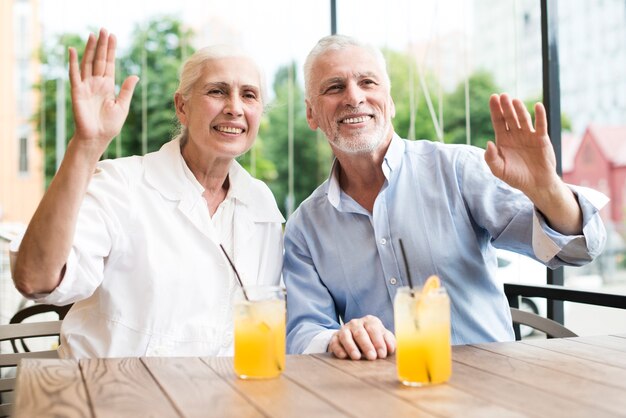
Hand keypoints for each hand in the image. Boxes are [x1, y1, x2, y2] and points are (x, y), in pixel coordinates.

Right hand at [68, 28, 138, 153]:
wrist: (97, 138)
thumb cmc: (109, 126)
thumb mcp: (122, 106)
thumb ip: (126, 90)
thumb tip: (135, 75)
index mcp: (107, 86)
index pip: (109, 64)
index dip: (111, 51)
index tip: (113, 36)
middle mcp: (96, 83)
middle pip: (99, 60)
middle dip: (102, 45)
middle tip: (104, 29)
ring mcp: (86, 86)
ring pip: (88, 63)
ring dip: (90, 49)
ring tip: (93, 35)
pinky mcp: (77, 91)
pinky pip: (74, 74)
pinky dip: (73, 62)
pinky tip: (74, 50)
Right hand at [328, 315, 395, 359]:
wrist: (355, 338)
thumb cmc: (373, 340)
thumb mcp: (383, 338)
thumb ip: (389, 342)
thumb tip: (391, 348)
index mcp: (370, 321)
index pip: (374, 329)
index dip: (379, 342)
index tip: (382, 354)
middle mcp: (356, 323)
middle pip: (360, 333)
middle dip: (367, 346)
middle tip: (372, 357)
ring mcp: (344, 329)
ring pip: (346, 336)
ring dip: (351, 347)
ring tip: (357, 357)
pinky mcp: (335, 337)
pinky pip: (335, 342)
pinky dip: (338, 349)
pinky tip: (343, 356)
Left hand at [485, 93, 560, 198]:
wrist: (536, 185)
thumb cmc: (516, 177)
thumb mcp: (499, 170)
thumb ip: (491, 158)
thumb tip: (488, 143)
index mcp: (503, 140)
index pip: (498, 122)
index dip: (495, 110)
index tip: (493, 98)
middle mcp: (515, 135)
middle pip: (509, 117)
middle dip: (505, 107)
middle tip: (502, 95)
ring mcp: (529, 135)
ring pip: (523, 119)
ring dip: (519, 109)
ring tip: (514, 101)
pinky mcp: (541, 139)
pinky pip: (540, 125)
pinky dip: (540, 115)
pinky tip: (537, 106)